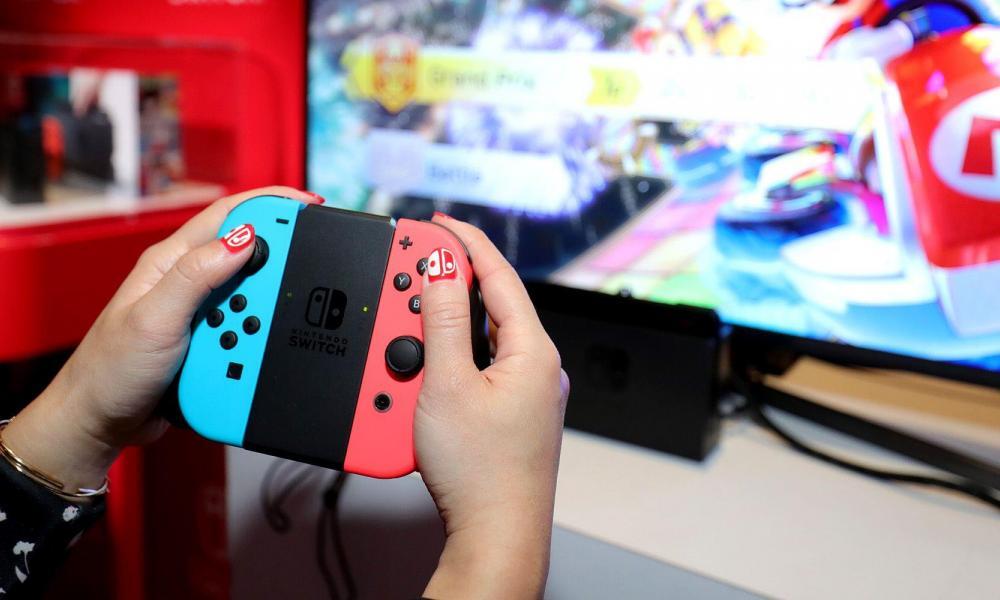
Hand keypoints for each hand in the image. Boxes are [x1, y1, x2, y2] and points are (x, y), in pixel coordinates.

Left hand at [2, 187, 320, 491]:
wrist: (100, 422)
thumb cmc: (110, 370)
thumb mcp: (154, 319)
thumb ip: (198, 276)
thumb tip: (245, 239)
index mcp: (172, 261)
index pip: (230, 215)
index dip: (271, 205)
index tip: (309, 208)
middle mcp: (190, 281)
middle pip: (253, 258)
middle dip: (276, 274)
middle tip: (293, 293)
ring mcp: (202, 313)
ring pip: (255, 300)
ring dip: (263, 318)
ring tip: (251, 341)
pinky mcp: (212, 341)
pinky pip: (249, 334)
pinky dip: (257, 344)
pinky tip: (249, 358)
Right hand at [417, 215, 569, 598]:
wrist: (494, 534)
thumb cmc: (480, 472)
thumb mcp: (447, 383)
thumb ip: (444, 320)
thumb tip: (440, 269)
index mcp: (533, 351)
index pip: (500, 276)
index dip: (465, 243)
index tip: (436, 223)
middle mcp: (537, 368)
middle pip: (489, 306)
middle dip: (447, 285)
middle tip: (409, 268)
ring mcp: (526, 393)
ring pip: (480, 339)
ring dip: (444, 324)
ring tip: (409, 316)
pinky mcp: (509, 414)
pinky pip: (477, 369)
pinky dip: (450, 357)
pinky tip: (424, 362)